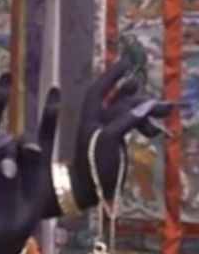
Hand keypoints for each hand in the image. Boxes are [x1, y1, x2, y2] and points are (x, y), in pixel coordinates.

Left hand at [0, 76, 54, 253]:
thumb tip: (8, 143)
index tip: (4, 75)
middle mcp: (4, 152)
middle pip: (9, 137)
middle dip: (6, 149)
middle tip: (3, 170)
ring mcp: (24, 159)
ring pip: (27, 143)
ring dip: (20, 156)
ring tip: (10, 177)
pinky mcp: (42, 168)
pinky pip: (48, 141)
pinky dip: (50, 119)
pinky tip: (53, 97)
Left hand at [67, 54, 171, 212]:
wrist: (86, 192)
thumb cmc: (93, 166)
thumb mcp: (109, 141)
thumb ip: (126, 121)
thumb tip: (146, 104)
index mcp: (89, 118)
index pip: (99, 90)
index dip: (112, 75)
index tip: (127, 61)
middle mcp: (95, 121)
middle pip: (121, 102)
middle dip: (142, 100)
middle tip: (166, 104)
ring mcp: (104, 131)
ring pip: (128, 113)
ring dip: (147, 112)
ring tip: (166, 113)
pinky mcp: (112, 143)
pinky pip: (130, 126)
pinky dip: (143, 125)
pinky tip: (155, 132)